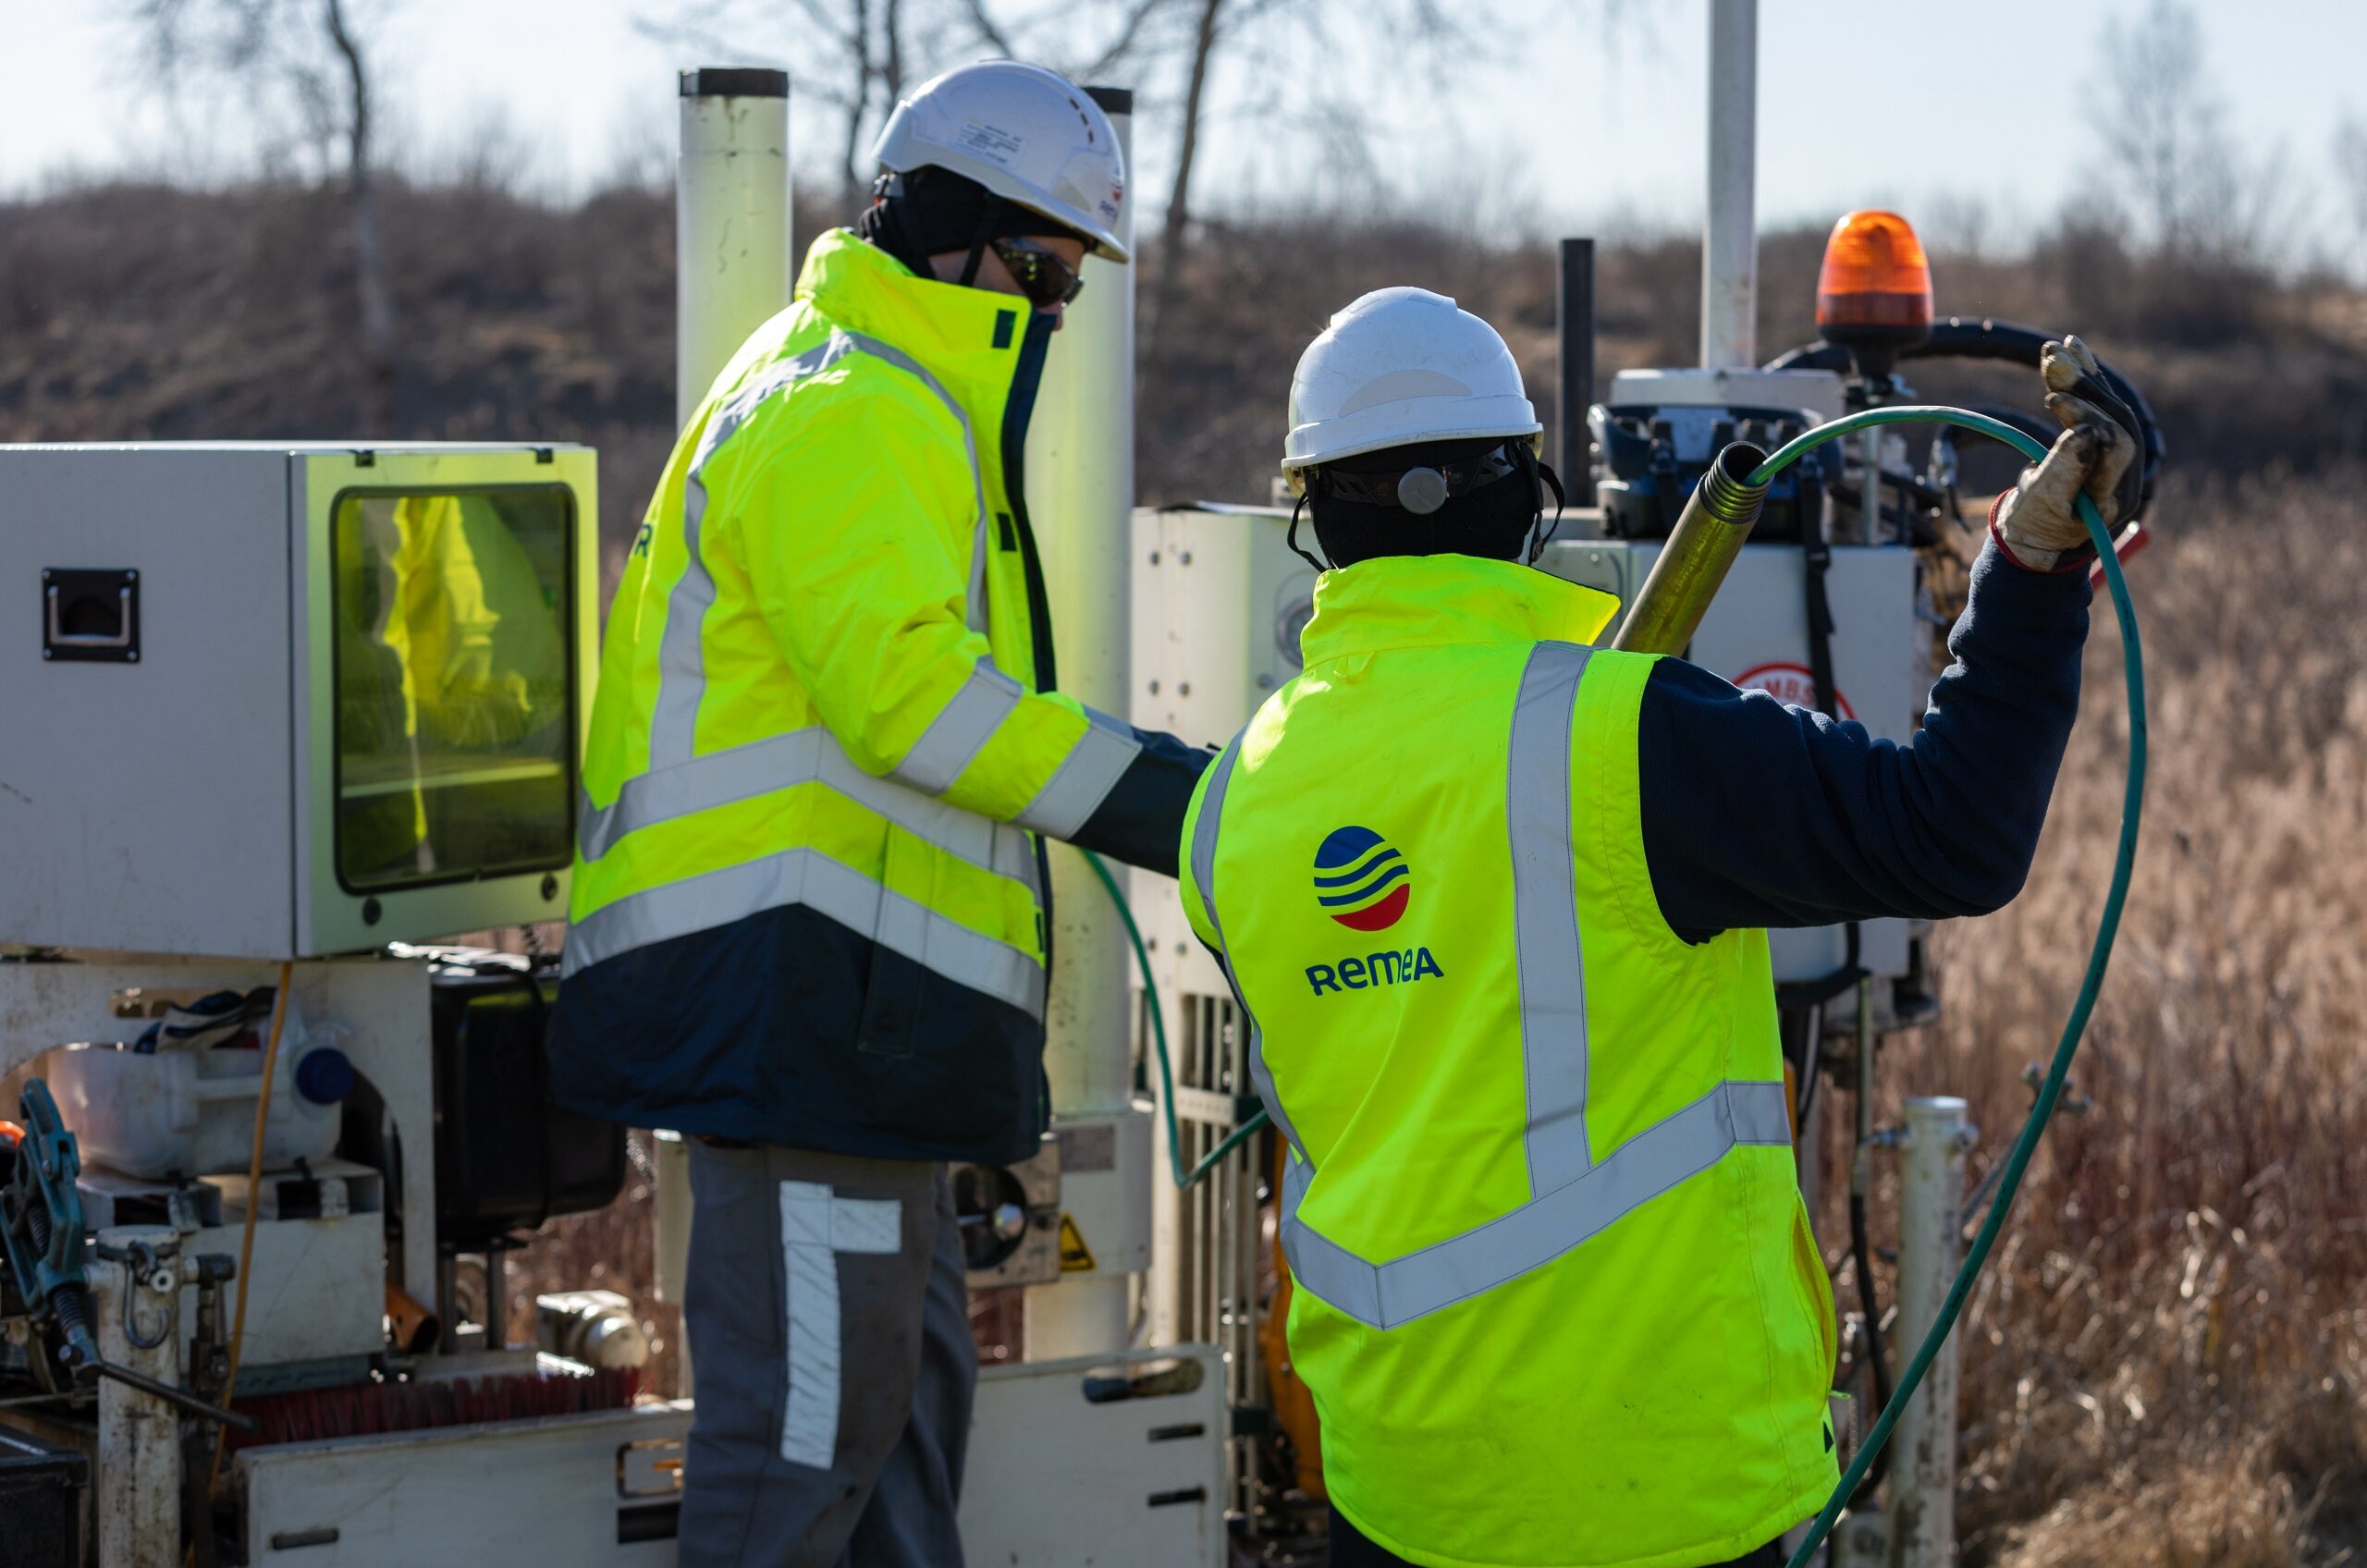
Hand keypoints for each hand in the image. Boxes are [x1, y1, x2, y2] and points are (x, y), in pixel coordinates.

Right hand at [1993, 336, 2136, 570]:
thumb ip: (2064, 471)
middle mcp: (2125, 475)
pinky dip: (2083, 380)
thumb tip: (2085, 428)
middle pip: (2116, 420)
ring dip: (2082, 376)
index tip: (2051, 402)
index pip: (2115, 444)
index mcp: (2114, 496)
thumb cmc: (2033, 530)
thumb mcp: (2040, 506)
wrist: (2033, 544)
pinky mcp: (2102, 447)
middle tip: (2052, 358)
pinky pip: (2098, 408)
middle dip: (2085, 386)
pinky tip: (2069, 351)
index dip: (2087, 416)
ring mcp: (2117, 461)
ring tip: (2054, 349)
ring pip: (2108, 409)